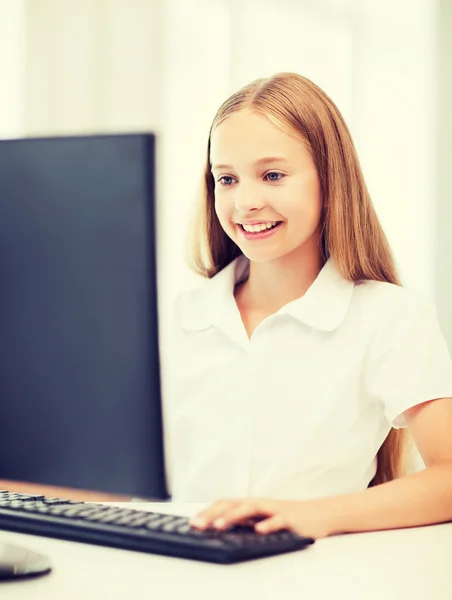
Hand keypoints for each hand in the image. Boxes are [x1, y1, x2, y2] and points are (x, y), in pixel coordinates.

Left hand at [189, 496, 335, 538]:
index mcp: (251, 505)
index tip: (192, 522)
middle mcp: (260, 504)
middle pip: (233, 504)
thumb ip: (245, 522)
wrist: (318, 514)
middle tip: (198, 524)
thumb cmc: (287, 518)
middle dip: (214, 514)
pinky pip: (277, 520)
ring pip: (251, 508)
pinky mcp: (289, 518)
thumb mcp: (262, 520)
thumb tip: (220, 529)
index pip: (225, 504)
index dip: (208, 511)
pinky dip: (267, 524)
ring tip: (220, 525)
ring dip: (234, 516)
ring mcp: (274, 509)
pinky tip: (258, 530)